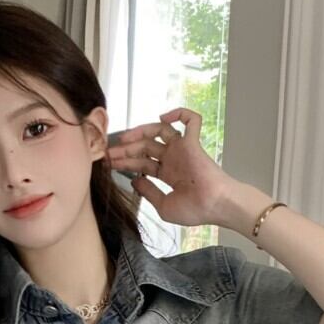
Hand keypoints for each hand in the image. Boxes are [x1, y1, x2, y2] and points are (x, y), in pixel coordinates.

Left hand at [106, 108, 231, 227]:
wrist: (214, 206)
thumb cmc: (194, 210)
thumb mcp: (163, 205)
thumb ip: (148, 192)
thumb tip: (135, 179)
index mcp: (168, 174)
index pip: (142, 163)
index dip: (126, 162)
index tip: (110, 163)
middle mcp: (174, 159)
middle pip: (146, 147)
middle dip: (126, 149)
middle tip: (110, 152)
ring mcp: (183, 150)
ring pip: (160, 131)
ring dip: (141, 131)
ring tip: (125, 138)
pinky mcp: (193, 143)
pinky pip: (191, 120)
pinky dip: (180, 113)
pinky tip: (164, 116)